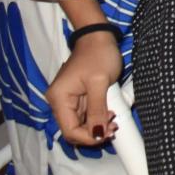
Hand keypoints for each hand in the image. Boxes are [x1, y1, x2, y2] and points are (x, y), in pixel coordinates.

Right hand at [45, 29, 123, 146]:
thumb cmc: (98, 54)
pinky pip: (85, 115)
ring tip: (114, 120)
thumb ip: (97, 110)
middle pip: (73, 130)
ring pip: (80, 124)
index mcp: (59, 98)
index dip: (88, 137)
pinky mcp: (77, 98)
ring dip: (97, 126)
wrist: (97, 36)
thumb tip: (98, 134)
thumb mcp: (100, 82)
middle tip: (114, 127)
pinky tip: (109, 113)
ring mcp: (68, 100)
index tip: (108, 134)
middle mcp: (59, 102)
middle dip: (94, 133)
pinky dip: (97, 118)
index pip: (69, 130)